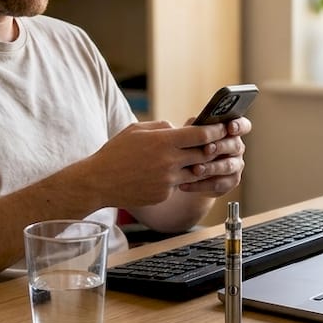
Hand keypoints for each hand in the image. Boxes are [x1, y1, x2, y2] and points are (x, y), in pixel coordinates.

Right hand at [84, 120, 244, 205]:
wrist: (99, 182)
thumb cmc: (116, 153)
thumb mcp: (136, 130)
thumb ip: (162, 126)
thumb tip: (180, 128)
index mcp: (163, 141)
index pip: (201, 135)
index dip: (216, 130)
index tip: (223, 128)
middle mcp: (169, 162)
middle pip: (204, 154)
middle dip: (212, 148)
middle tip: (219, 143)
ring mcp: (167, 181)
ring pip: (195, 172)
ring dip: (198, 165)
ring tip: (197, 159)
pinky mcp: (164, 195)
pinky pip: (178, 185)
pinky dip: (178, 179)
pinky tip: (167, 175)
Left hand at [178, 116, 249, 195]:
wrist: (187, 172)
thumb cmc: (190, 146)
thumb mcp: (190, 134)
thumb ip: (193, 128)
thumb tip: (190, 124)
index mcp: (231, 131)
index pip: (243, 125)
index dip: (239, 126)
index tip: (230, 128)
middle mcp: (236, 147)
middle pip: (235, 145)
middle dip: (220, 147)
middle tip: (206, 149)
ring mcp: (236, 165)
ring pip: (227, 166)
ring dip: (211, 167)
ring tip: (195, 169)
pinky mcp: (230, 182)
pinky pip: (219, 183)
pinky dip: (202, 184)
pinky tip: (186, 184)